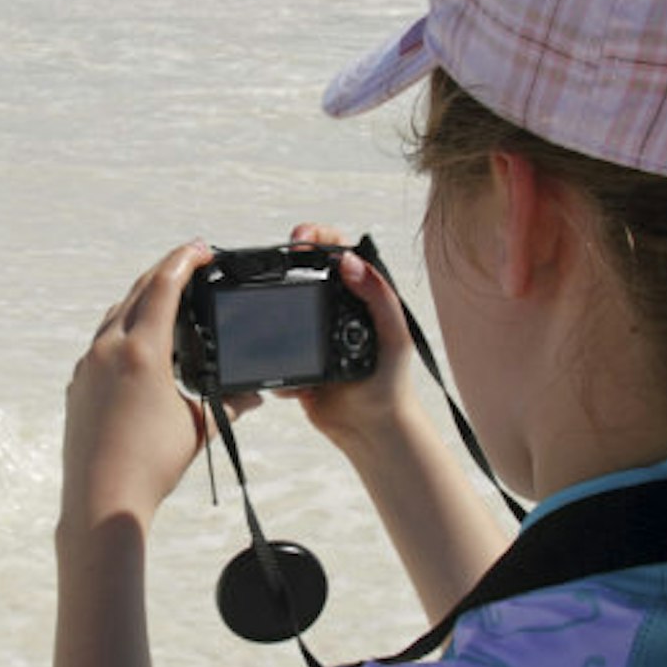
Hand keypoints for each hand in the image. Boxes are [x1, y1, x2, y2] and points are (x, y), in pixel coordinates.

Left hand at [62, 240, 227, 534]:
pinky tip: (142, 346)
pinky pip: (102, 342)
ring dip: (142, 300)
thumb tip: (253, 396)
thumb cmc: (151, 467)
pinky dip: (124, 329)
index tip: (202, 250)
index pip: (163, 286)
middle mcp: (108, 350)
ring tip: (169, 302)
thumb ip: (227, 403)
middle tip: (191, 265)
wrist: (100, 501)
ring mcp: (87, 366)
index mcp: (141, 352)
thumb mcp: (198, 428)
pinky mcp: (77, 385)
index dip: (184, 260)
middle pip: (136, 292)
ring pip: (115, 315)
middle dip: (165, 273)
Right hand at [284, 223, 419, 451]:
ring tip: (276, 324)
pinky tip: (295, 380)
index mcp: (360, 296)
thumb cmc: (392, 384)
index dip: (317, 236)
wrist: (372, 431)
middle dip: (282, 266)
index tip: (300, 240)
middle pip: (302, 271)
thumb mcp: (395, 337)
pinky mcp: (294, 361)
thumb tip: (350, 262)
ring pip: (280, 309)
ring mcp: (311, 334)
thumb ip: (379, 298)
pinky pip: (272, 351)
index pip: (338, 251)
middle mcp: (334, 309)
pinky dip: (276, 362)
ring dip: (274, 316)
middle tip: (275, 263)